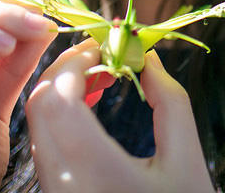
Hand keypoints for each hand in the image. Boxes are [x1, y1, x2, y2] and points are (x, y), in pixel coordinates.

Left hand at [26, 39, 214, 192]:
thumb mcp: (187, 159)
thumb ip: (170, 102)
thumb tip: (150, 59)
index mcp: (91, 169)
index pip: (57, 96)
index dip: (76, 62)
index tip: (105, 46)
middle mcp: (62, 182)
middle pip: (39, 107)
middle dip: (65, 71)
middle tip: (101, 55)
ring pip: (38, 126)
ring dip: (61, 92)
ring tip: (103, 77)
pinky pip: (45, 147)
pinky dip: (62, 118)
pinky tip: (93, 107)